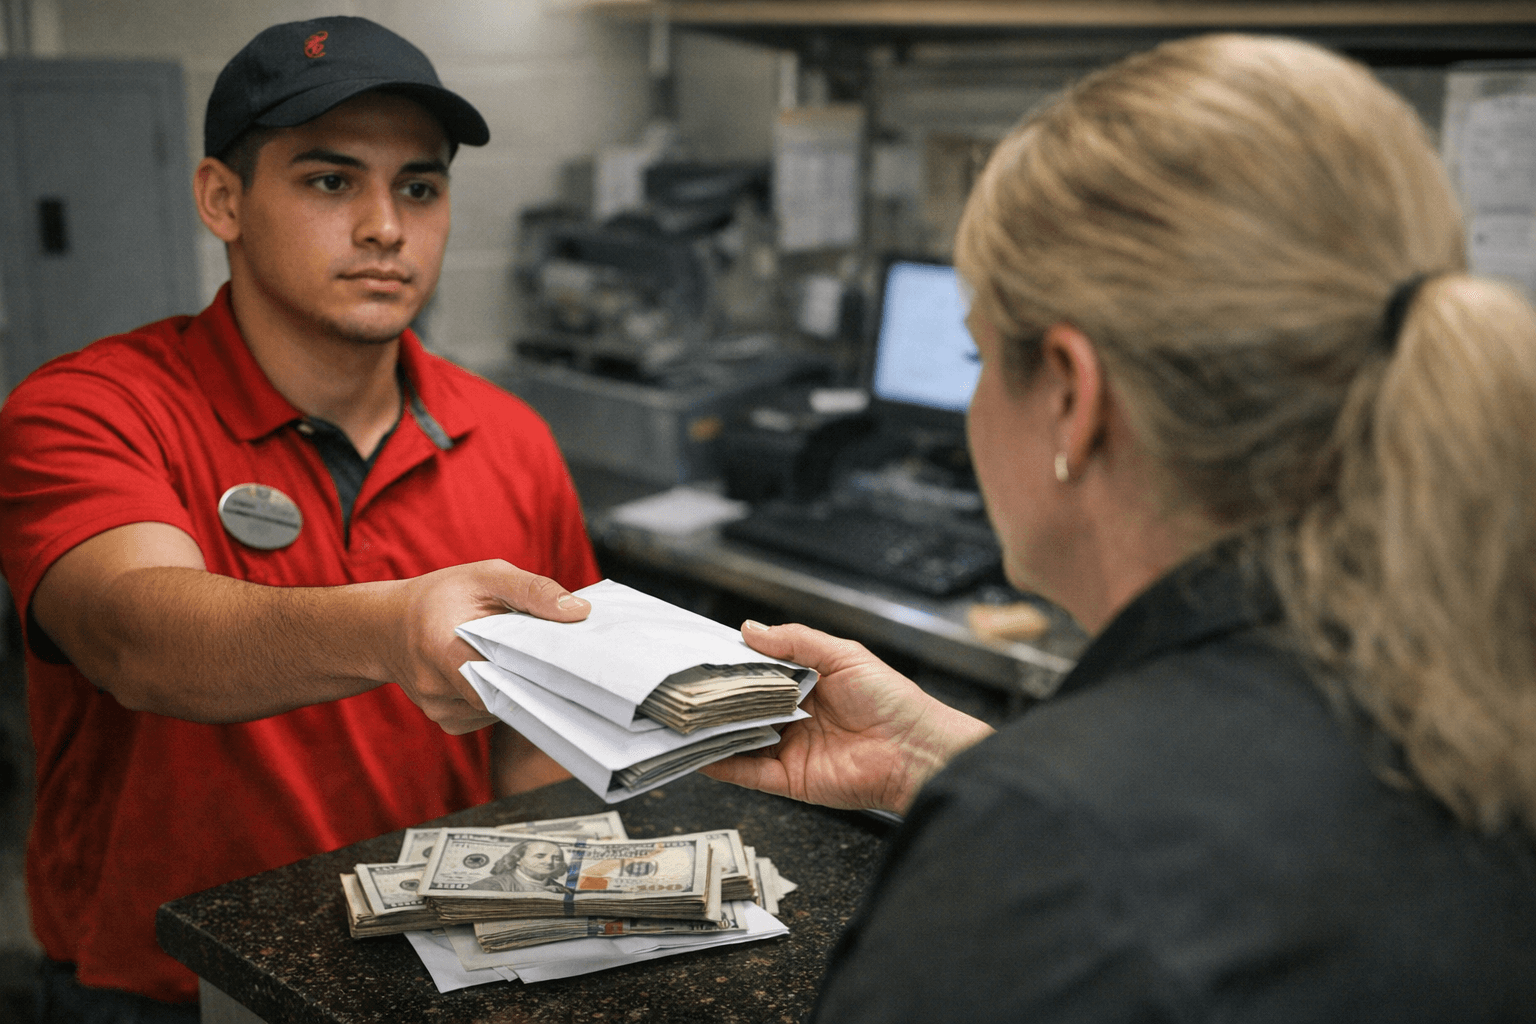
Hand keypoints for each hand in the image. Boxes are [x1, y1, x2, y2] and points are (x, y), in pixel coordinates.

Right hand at [388, 560, 589, 734]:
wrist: (386, 627)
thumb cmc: (440, 596)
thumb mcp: (485, 576)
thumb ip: (531, 590)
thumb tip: (579, 612)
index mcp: (442, 647)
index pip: (501, 677)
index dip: (535, 671)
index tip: (562, 660)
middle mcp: (436, 687)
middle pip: (504, 697)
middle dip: (531, 678)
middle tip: (551, 658)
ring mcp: (439, 709)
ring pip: (498, 709)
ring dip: (515, 687)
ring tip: (516, 658)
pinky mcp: (445, 721)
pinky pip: (487, 717)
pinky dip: (500, 697)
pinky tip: (498, 673)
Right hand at [700, 621, 993, 814]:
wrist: (916, 750)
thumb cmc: (892, 700)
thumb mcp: (843, 655)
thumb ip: (796, 641)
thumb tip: (751, 629)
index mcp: (808, 683)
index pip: (758, 672)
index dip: (731, 666)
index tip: (700, 656)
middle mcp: (795, 716)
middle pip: (744, 707)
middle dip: (716, 699)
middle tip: (682, 687)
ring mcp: (791, 748)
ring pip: (741, 739)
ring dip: (714, 731)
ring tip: (682, 719)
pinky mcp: (791, 780)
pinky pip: (750, 773)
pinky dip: (724, 765)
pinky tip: (702, 754)